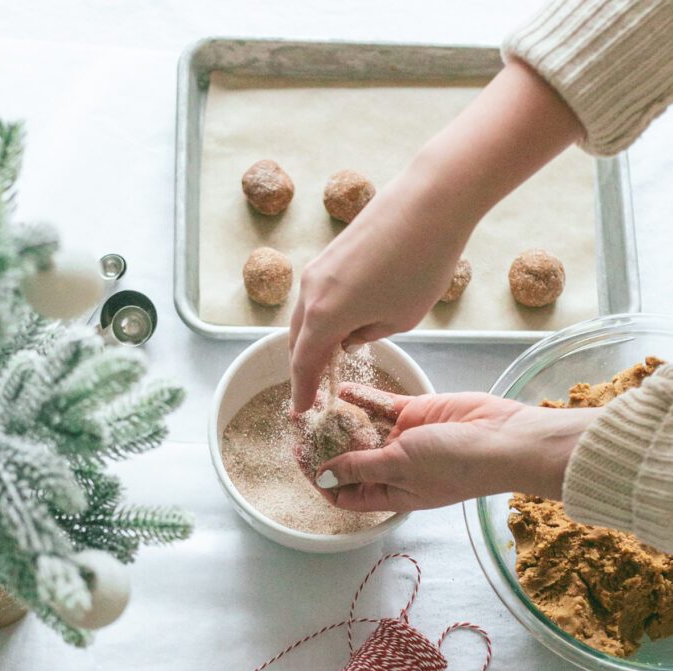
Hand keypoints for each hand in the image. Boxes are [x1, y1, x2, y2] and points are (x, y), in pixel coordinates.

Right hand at [288, 59, 581, 412]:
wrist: (430, 201)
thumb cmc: (421, 266)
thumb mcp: (401, 320)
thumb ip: (369, 335)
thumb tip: (352, 335)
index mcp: (324, 317)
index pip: (304, 365)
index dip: (303, 391)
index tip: (301, 412)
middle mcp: (311, 292)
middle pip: (298, 340)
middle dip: (304, 367)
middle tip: (312, 390)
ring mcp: (318, 268)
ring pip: (307, 314)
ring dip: (314, 338)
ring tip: (329, 358)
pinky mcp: (332, 251)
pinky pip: (319, 294)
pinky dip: (324, 314)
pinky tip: (345, 322)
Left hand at [314, 386, 600, 511]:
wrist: (504, 438)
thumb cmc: (456, 463)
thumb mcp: (398, 467)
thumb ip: (358, 467)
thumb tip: (323, 477)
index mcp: (392, 494)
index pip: (346, 494)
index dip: (321, 481)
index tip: (299, 461)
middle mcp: (395, 468)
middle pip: (350, 460)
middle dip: (325, 448)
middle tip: (299, 430)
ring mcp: (405, 439)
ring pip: (363, 429)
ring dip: (341, 420)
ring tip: (314, 408)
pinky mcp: (416, 412)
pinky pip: (382, 404)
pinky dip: (362, 397)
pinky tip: (341, 389)